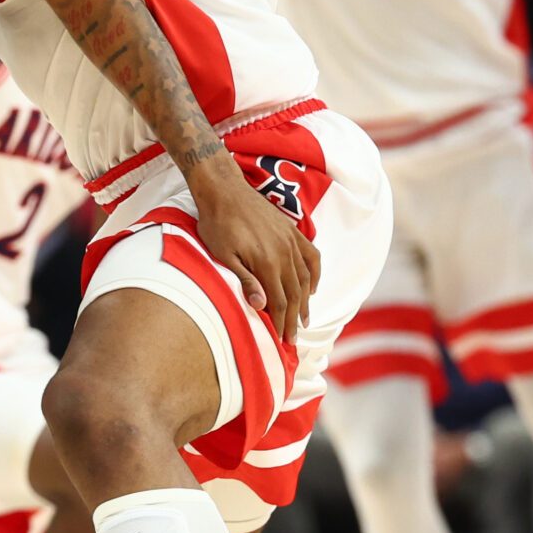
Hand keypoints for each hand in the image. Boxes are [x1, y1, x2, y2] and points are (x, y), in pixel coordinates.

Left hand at [187, 156, 318, 343]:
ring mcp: (290, 241)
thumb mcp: (223, 256)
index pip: (280, 302)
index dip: (282, 323)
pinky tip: (312, 288)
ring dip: (305, 302)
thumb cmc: (217, 225)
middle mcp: (284, 253)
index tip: (283, 341)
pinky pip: (311, 256)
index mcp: (267, 263)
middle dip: (294, 319)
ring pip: (304, 278)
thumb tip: (262, 305)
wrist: (224, 191)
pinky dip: (315, 274)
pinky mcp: (291, 231)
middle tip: (293, 339)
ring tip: (304, 320)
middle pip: (294, 294)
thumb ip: (245, 281)